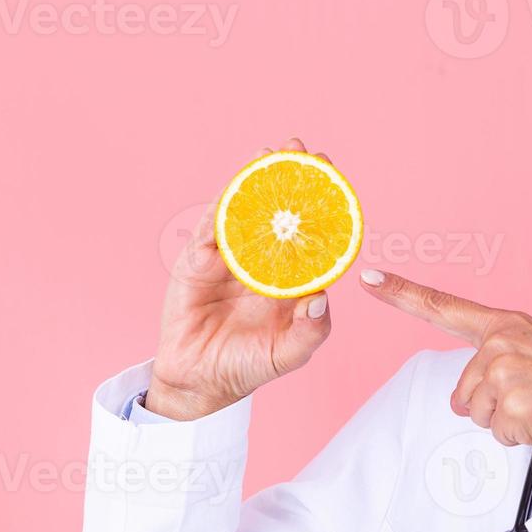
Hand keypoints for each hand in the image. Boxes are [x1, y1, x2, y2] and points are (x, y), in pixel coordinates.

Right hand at [145, 139, 334, 420]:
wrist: (200, 381)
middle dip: (288, 179)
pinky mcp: (198, 263)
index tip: (332, 175)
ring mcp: (229, 260)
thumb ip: (310, 330)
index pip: (309, 234)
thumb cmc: (248, 365)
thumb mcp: (289, 353)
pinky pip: (212, 230)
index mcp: (289, 279)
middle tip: (300, 149)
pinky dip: (223, 209)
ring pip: (243, 212)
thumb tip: (321, 299)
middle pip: (277, 212)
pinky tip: (236, 187)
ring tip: (267, 154)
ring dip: (254, 182)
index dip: (320, 205)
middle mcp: (262, 262)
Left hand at [361, 271, 531, 478]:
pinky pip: (498, 433)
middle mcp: (502, 338)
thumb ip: (500, 365)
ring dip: (509, 424)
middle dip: (493, 408)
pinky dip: (522, 437)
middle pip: (463, 392)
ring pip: (478, 414)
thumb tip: (466, 402)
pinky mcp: (510, 399)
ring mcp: (504, 367)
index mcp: (509, 324)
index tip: (367, 276)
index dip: (401, 293)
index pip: (444, 306)